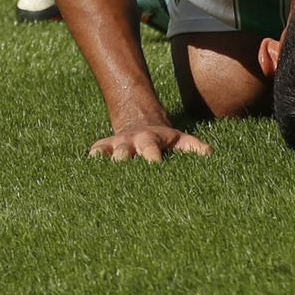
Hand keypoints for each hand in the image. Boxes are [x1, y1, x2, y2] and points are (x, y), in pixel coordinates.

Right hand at [88, 122, 210, 162]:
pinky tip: (83, 172)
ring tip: (98, 174)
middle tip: (119, 166)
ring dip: (104, 162)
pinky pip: (94, 153)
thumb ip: (194, 147)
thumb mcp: (180, 140)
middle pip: (124, 152)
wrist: (140, 120)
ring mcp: (116, 145)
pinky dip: (90, 160)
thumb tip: (211, 154)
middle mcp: (132, 143)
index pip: (151, 150)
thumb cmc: (164, 139)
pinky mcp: (103, 148)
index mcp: (152, 142)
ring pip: (107, 153)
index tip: (153, 165)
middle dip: (122, 158)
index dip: (151, 157)